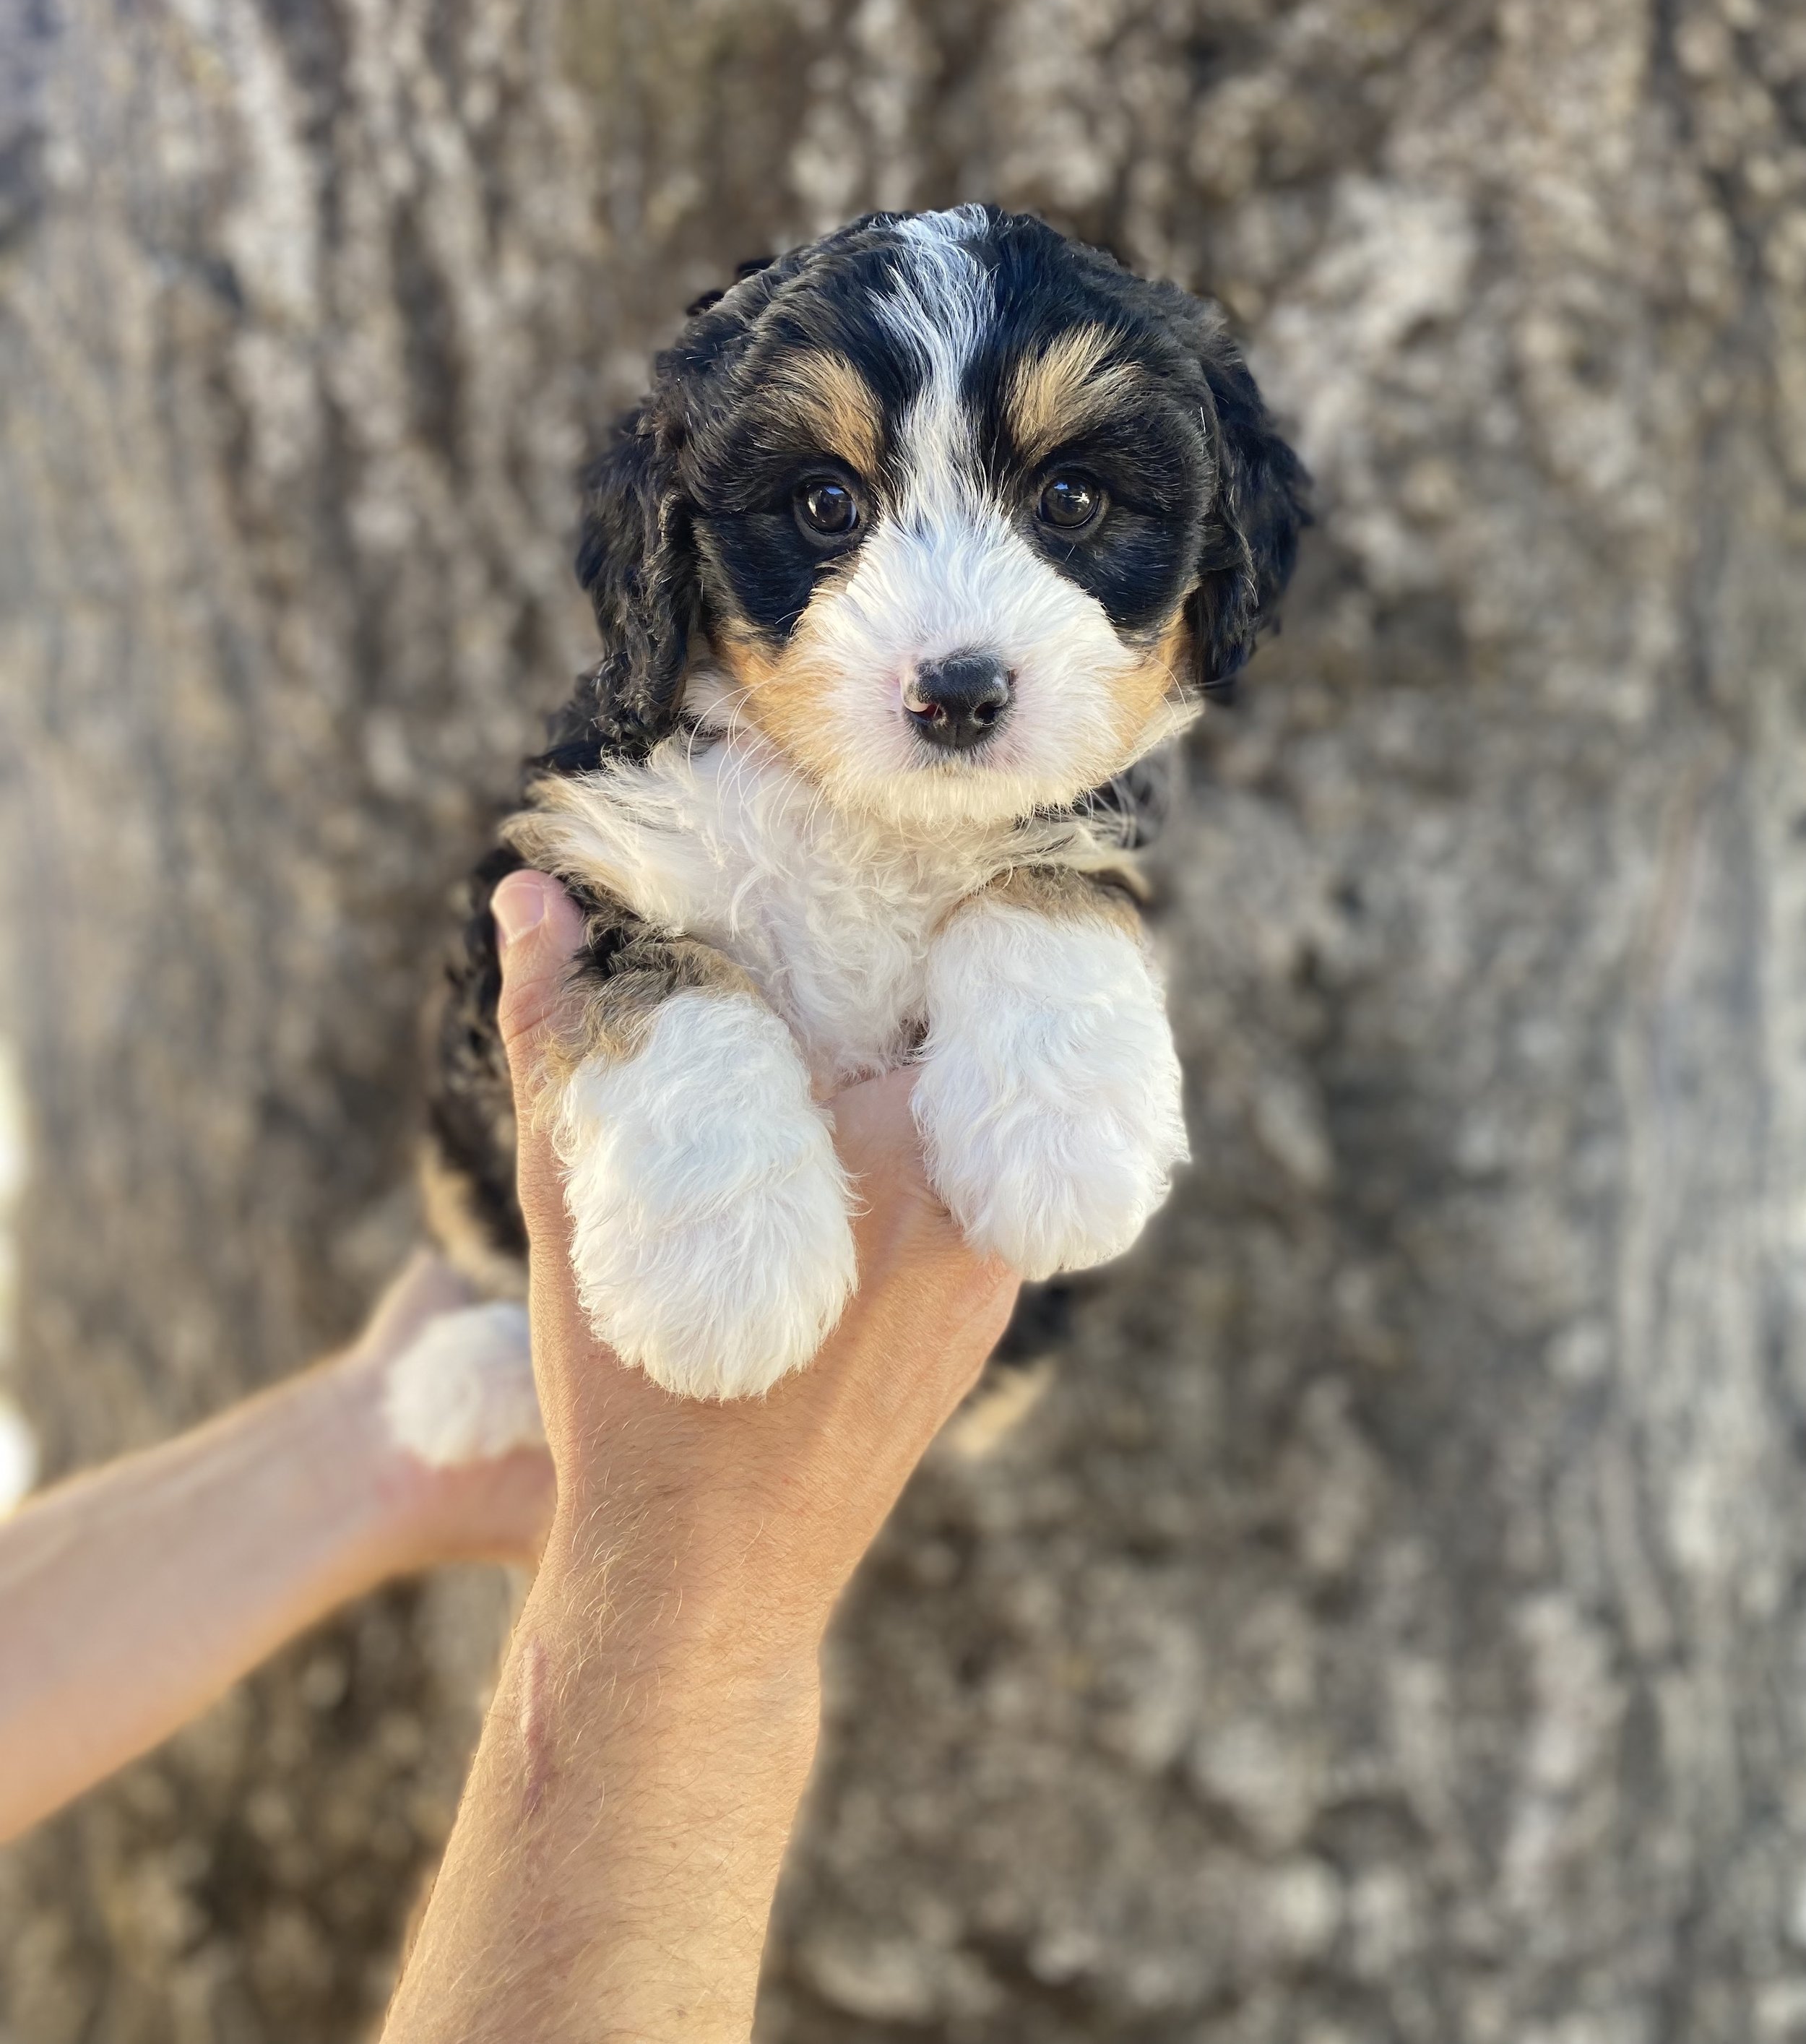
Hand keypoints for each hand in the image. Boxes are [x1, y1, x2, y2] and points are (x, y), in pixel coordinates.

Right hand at [381, 875, 1019, 2041]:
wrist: (701, 1587)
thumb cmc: (631, 1394)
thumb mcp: (579, 1201)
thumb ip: (560, 1033)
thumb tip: (529, 890)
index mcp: (894, 1151)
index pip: (941, 975)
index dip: (898, 916)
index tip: (856, 875)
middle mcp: (970, 1208)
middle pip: (958, 1047)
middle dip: (895, 996)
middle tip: (833, 947)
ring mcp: (990, 1276)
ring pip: (968, 1125)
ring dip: (910, 1080)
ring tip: (830, 1043)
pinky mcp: (981, 1325)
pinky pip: (970, 1198)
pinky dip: (921, 1162)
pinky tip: (845, 1155)